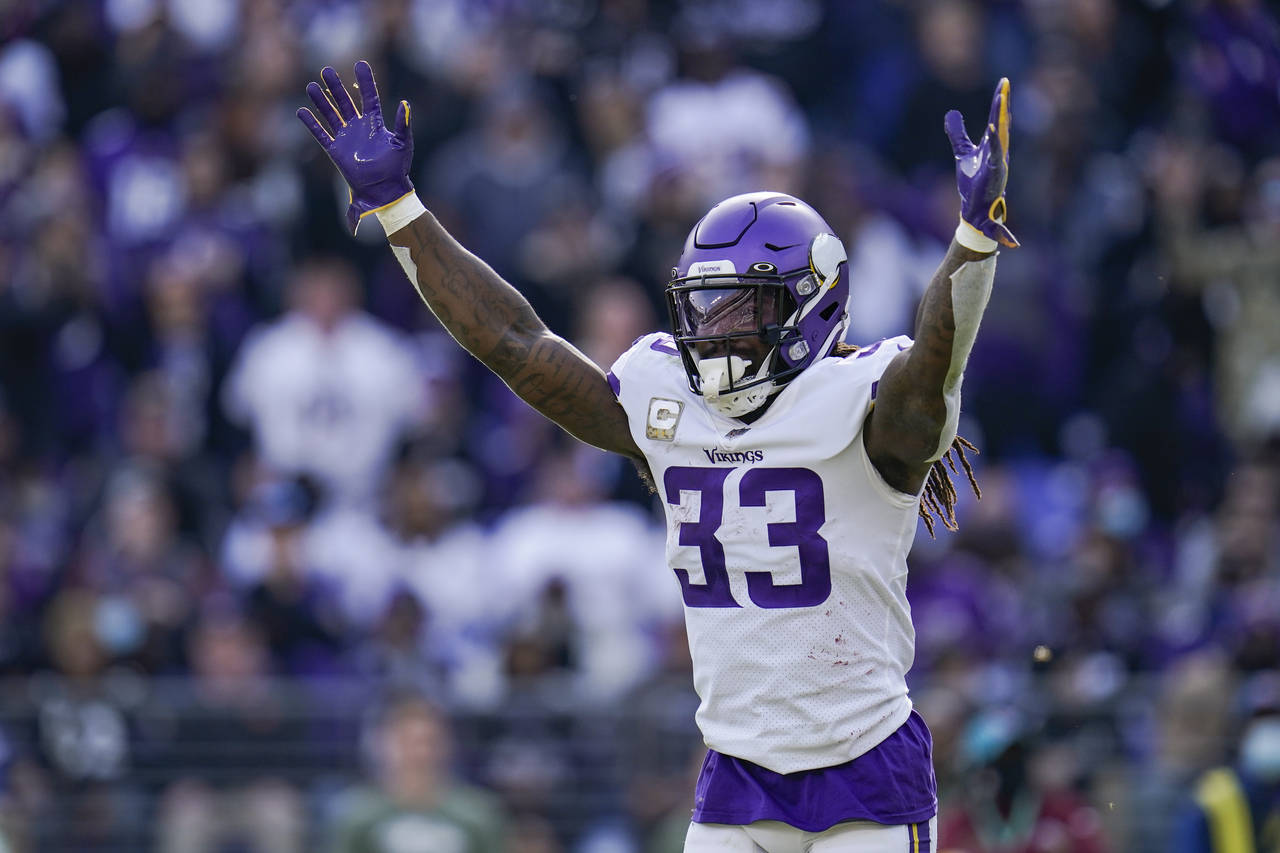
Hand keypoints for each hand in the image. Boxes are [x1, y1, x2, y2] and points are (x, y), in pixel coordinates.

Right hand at [297, 61, 413, 232]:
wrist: (385, 191)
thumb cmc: (397, 168)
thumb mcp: (402, 143)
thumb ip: (403, 124)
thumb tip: (405, 103)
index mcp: (375, 124)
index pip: (369, 97)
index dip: (365, 81)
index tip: (360, 64)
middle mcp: (359, 128)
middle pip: (345, 102)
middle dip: (335, 87)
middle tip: (326, 70)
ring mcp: (346, 139)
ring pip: (331, 115)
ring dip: (321, 101)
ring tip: (311, 86)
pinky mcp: (336, 151)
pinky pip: (321, 134)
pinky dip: (311, 124)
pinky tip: (301, 111)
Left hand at [944, 78, 1017, 248]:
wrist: (976, 210)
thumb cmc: (973, 182)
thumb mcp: (963, 153)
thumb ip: (958, 135)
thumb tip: (951, 113)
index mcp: (993, 144)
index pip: (997, 118)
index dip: (999, 101)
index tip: (1003, 82)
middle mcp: (999, 150)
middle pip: (1002, 121)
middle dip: (1002, 102)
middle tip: (1004, 83)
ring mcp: (999, 160)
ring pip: (1002, 134)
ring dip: (1002, 115)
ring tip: (1001, 97)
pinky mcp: (995, 172)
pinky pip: (996, 153)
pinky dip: (996, 140)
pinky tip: (993, 126)